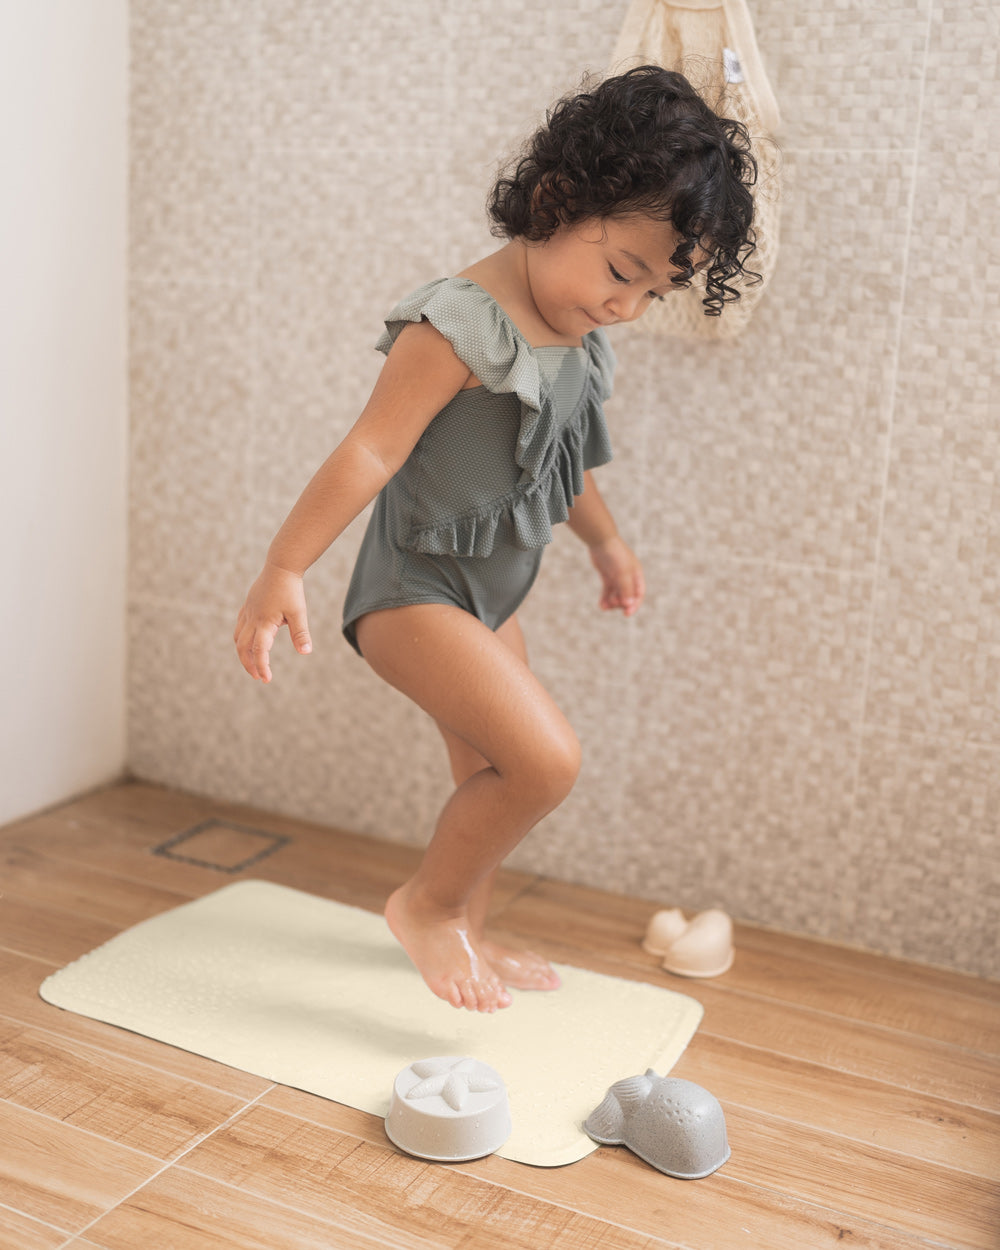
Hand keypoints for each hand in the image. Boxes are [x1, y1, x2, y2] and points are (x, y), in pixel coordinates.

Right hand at [233, 563, 311, 681]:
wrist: (281, 566)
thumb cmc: (291, 590)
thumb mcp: (298, 612)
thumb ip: (301, 633)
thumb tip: (305, 652)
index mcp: (264, 622)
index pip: (259, 650)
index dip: (262, 666)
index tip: (266, 679)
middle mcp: (252, 619)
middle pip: (243, 648)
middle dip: (249, 664)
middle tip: (259, 676)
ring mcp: (248, 612)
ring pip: (238, 638)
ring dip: (243, 653)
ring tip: (254, 663)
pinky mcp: (248, 606)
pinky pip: (239, 626)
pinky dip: (242, 638)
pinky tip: (250, 641)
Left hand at [588, 535, 644, 616]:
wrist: (600, 541)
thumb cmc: (615, 555)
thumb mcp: (622, 573)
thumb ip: (625, 589)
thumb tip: (628, 604)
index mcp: (637, 574)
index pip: (639, 594)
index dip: (634, 605)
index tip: (626, 614)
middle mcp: (628, 577)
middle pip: (627, 596)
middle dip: (620, 603)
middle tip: (612, 604)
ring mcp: (617, 577)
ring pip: (616, 595)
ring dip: (612, 603)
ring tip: (604, 607)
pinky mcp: (607, 576)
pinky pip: (607, 591)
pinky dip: (605, 598)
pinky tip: (601, 605)